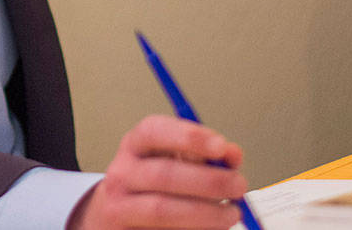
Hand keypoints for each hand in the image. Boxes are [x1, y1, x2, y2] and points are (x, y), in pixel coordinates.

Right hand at [68, 115, 247, 229]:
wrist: (113, 215)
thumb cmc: (152, 184)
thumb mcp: (172, 159)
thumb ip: (204, 155)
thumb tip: (232, 155)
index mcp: (134, 145)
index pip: (154, 131)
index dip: (189, 136)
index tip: (221, 146)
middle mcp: (121, 173)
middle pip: (163, 174)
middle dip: (208, 181)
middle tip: (239, 185)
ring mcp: (119, 207)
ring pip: (162, 209)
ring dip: (204, 213)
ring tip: (231, 213)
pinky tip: (209, 228)